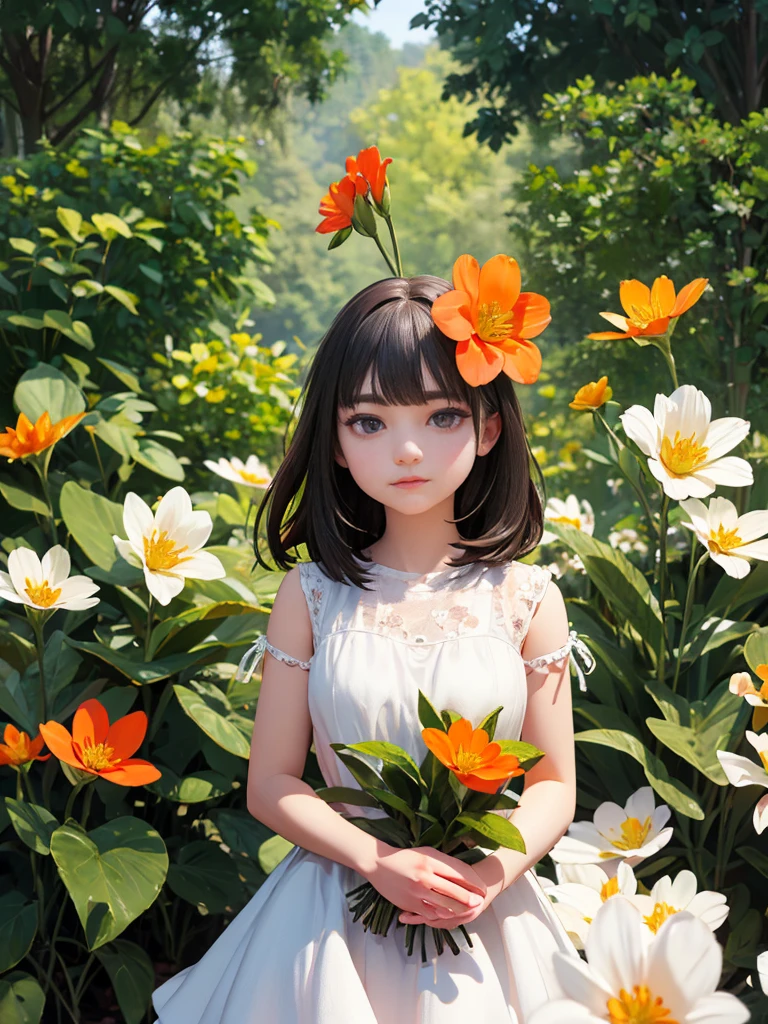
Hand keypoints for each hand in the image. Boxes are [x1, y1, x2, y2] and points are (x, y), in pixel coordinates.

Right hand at [365, 846, 487, 926]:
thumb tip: (463, 874)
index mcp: (430, 860)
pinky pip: (430, 913)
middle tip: (480, 902)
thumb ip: (443, 863)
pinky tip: (450, 916)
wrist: (378, 864)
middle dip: (469, 898)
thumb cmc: (404, 857)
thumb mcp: (425, 853)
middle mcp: (425, 876)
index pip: (457, 873)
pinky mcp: (410, 903)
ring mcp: (417, 891)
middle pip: (453, 890)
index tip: (482, 887)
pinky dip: (442, 916)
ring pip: (444, 905)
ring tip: (470, 911)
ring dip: (459, 910)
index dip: (472, 882)